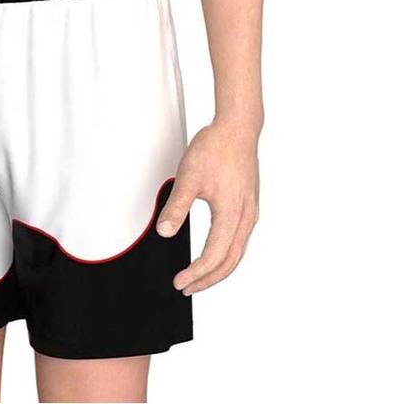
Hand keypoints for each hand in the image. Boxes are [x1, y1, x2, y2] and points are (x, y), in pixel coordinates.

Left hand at [156, 119, 259, 294]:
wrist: (238, 128)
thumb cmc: (215, 148)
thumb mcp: (189, 177)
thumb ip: (176, 207)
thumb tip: (165, 233)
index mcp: (231, 214)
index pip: (214, 256)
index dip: (196, 274)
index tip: (180, 281)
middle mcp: (245, 217)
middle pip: (229, 262)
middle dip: (208, 279)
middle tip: (187, 287)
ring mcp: (250, 212)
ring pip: (237, 252)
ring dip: (218, 269)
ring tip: (199, 276)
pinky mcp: (250, 205)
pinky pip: (240, 239)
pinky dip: (227, 254)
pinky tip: (216, 252)